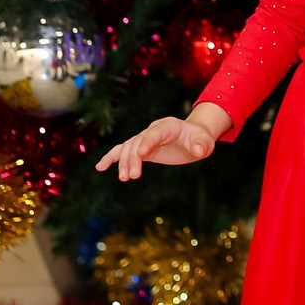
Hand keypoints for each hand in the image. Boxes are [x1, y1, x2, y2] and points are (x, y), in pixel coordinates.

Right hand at [95, 105, 231, 179]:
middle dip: (133, 158)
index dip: (147, 142)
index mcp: (168, 126)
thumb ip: (201, 145)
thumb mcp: (205, 142)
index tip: (142, 154)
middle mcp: (153, 130)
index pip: (154, 133)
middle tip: (133, 176)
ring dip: (124, 162)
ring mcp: (144, 138)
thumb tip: (198, 151)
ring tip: (124, 178)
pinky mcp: (140, 148)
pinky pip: (122, 151)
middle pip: (137, 142)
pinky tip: (100, 167)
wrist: (193, 137)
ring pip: (128, 148)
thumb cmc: (199, 139)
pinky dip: (111, 158)